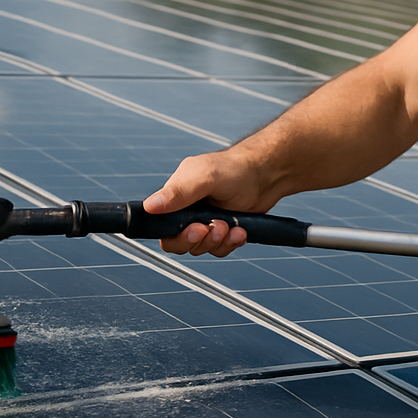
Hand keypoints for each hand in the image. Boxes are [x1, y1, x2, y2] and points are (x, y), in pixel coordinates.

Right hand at [143, 150, 276, 257]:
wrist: (267, 174)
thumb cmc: (234, 168)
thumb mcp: (204, 177)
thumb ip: (178, 193)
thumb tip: (150, 206)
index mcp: (176, 197)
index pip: (162, 228)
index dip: (176, 236)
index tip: (194, 230)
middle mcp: (188, 212)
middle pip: (179, 243)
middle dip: (198, 240)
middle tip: (214, 228)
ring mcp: (206, 222)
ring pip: (201, 248)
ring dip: (216, 241)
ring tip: (230, 226)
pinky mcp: (223, 231)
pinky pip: (219, 249)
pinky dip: (230, 243)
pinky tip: (240, 230)